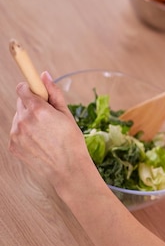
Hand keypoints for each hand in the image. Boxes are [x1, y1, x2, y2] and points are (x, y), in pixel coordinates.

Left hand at [9, 72, 92, 186]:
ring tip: (46, 133)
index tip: (36, 90)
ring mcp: (15, 134)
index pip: (23, 88)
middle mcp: (23, 120)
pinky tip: (40, 141)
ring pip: (19, 118)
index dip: (31, 88)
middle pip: (21, 103)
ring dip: (29, 120)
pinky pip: (16, 132)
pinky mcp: (12, 145)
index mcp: (38, 110)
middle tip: (49, 116)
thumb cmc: (71, 142)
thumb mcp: (67, 115)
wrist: (67, 170)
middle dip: (33, 105)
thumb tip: (44, 75)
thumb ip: (54, 93)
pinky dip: (26, 133)